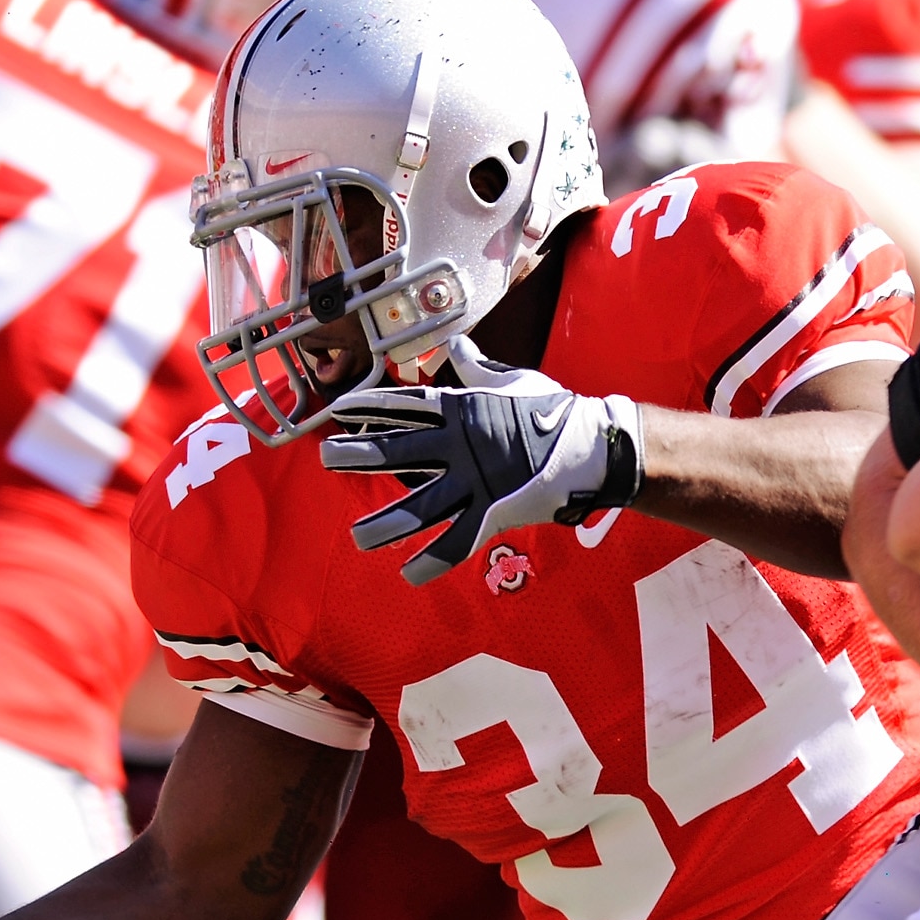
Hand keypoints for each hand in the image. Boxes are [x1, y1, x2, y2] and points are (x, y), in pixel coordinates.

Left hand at [319, 342, 642, 585]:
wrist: (594, 445)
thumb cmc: (552, 410)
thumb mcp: (510, 380)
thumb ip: (476, 367)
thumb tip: (453, 344)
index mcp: (461, 410)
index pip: (404, 406)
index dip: (369, 407)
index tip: (337, 410)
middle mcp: (460, 446)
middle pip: (398, 451)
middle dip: (358, 455)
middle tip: (324, 459)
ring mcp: (476, 482)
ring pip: (421, 507)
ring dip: (387, 524)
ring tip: (358, 538)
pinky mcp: (494, 513)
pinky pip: (458, 543)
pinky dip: (432, 561)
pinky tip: (407, 575)